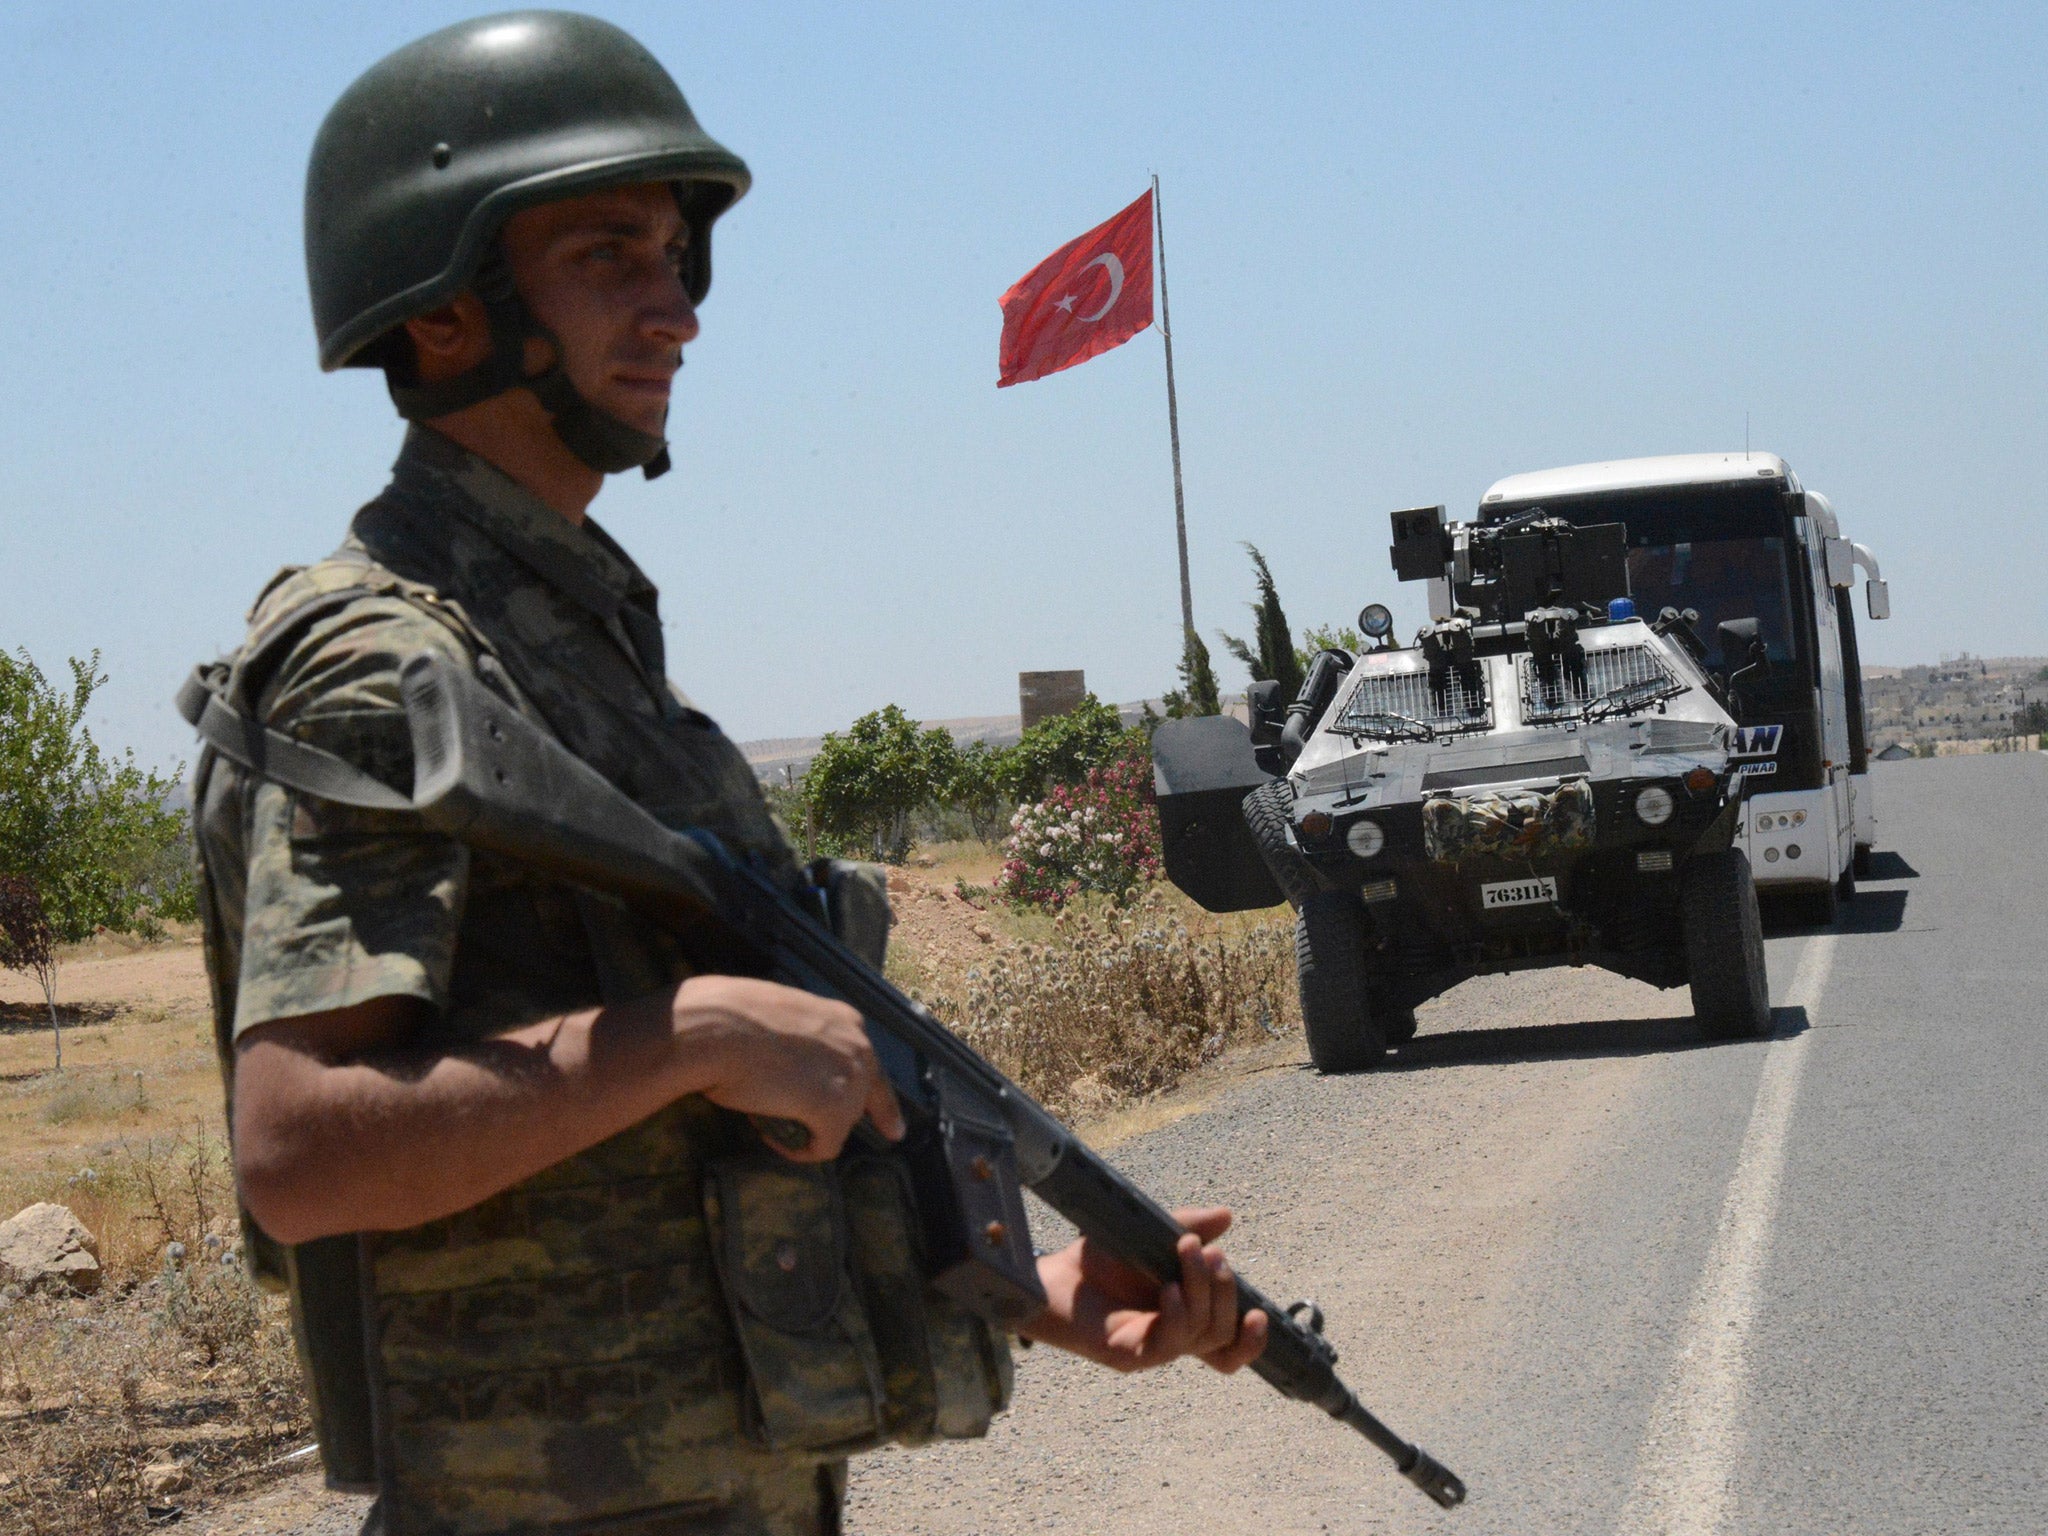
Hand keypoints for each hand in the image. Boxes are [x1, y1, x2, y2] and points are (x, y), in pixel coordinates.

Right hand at [670, 975, 903, 1160]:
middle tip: (796, 1126)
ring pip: (841, 1124)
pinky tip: (773, 1135)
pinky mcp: (834, 1108)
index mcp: (847, 1021)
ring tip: (768, 1118)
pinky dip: (800, 1150)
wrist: (716, 1027)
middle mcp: (859, 1046)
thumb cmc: (731, 1019)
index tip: (893, 1130)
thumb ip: (805, 1044)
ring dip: (809, 1130)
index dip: (879, 1104)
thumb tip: (798, 1073)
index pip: (872, 1068)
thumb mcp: (784, 1019)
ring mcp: (851, 1077)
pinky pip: (825, 1146)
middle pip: (859, 1100)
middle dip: (832, 1117)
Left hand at [1023, 1206, 1268, 1374]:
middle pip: (1221, 1333)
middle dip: (1224, 1288)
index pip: (1227, 1346)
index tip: (1261, 1313)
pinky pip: (1166, 1347)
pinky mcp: (1127, 1355)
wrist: (1050, 1273)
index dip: (1251, 1341)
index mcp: (1184, 1317)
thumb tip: (1226, 1216)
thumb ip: (1189, 1226)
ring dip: (1202, 1290)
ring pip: (1200, 1334)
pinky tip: (1169, 1290)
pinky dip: (1176, 1315)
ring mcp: (1151, 1349)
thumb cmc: (1099, 1260)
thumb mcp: (1150, 1236)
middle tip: (1206, 1251)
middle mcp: (1172, 1338)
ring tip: (1186, 1252)